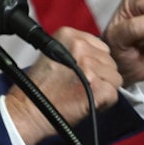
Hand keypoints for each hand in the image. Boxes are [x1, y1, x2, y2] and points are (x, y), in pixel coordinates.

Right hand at [5, 27, 122, 144]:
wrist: (28, 110)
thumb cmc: (39, 87)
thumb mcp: (54, 53)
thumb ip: (77, 50)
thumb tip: (99, 55)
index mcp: (69, 34)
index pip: (101, 47)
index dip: (94, 62)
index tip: (82, 72)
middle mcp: (80, 47)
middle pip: (110, 61)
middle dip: (100, 76)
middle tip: (81, 86)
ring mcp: (89, 66)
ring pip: (115, 78)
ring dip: (103, 88)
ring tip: (82, 94)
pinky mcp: (96, 87)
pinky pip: (114, 94)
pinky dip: (105, 103)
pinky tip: (88, 103)